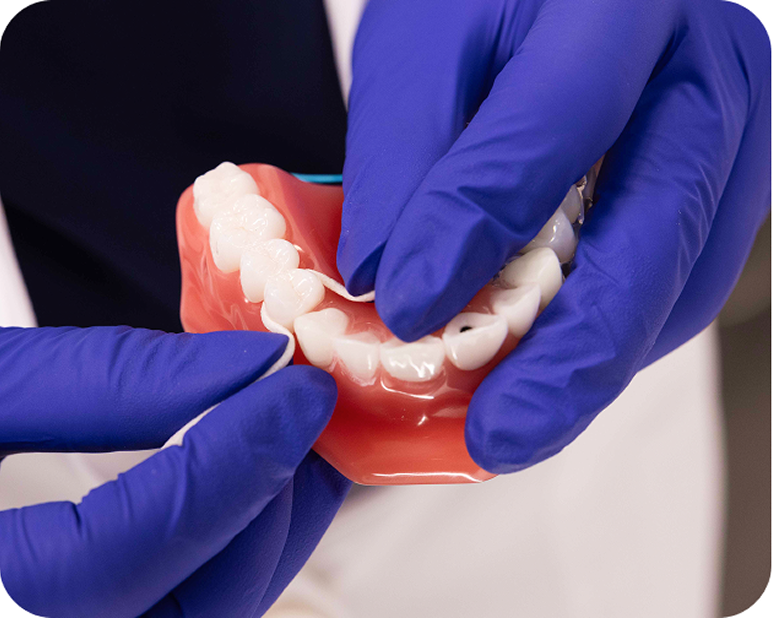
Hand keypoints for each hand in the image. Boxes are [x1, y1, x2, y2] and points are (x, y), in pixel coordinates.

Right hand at [0, 326, 347, 616]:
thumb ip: (104, 379)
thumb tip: (240, 366)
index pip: (134, 547)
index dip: (232, 458)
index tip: (296, 385)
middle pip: (200, 603)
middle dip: (273, 496)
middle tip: (307, 408)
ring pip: (210, 614)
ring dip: (268, 523)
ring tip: (292, 437)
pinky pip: (188, 609)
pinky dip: (233, 546)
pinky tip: (248, 486)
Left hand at [337, 0, 769, 471]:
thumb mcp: (428, 40)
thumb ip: (407, 148)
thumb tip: (391, 280)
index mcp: (621, 8)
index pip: (547, 133)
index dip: (472, 229)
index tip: (406, 310)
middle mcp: (704, 74)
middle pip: (655, 236)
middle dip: (574, 355)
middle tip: (502, 433)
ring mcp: (734, 136)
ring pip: (679, 278)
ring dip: (596, 362)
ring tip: (520, 419)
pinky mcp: (727, 183)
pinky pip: (683, 280)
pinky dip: (618, 335)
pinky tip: (559, 365)